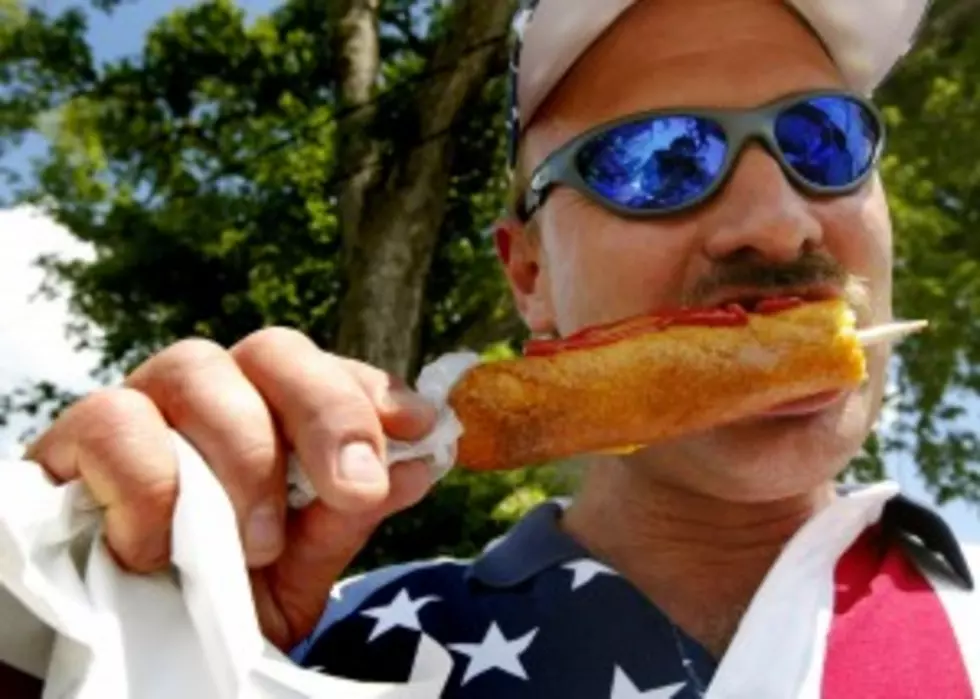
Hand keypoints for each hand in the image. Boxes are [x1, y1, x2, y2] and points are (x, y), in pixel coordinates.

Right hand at [25, 329, 438, 649]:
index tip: (421, 427)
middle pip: (273, 350)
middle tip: (355, 485)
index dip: (370, 391)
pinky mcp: (73, 440)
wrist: (124, 652)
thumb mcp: (295, 575)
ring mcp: (142, 407)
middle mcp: (212, 397)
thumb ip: (343, 520)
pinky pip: (115, 421)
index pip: (326, 371)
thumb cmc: (215, 603)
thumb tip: (417, 468)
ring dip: (244, 455)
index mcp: (271, 419)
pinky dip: (150, 486)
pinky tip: (157, 551)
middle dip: (326, 411)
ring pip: (197, 368)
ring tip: (258, 544)